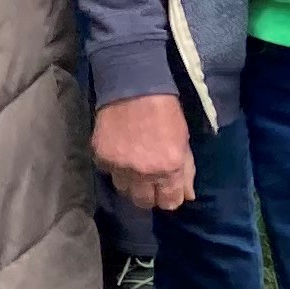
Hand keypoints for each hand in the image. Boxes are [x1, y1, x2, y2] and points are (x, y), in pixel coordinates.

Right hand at [92, 94, 197, 210]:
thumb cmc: (165, 111)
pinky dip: (114, 167)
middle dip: (149, 194)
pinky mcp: (101, 157)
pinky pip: (108, 173)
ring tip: (133, 166)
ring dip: (130, 182)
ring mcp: (120, 167)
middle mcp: (144, 173)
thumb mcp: (184, 141)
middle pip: (143, 202)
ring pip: (124, 190)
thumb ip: (186, 171)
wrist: (134, 86)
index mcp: (169, 169)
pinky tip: (119, 152)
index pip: (169, 203)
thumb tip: (188, 196)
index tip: (166, 190)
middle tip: (149, 179)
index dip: (169, 198)